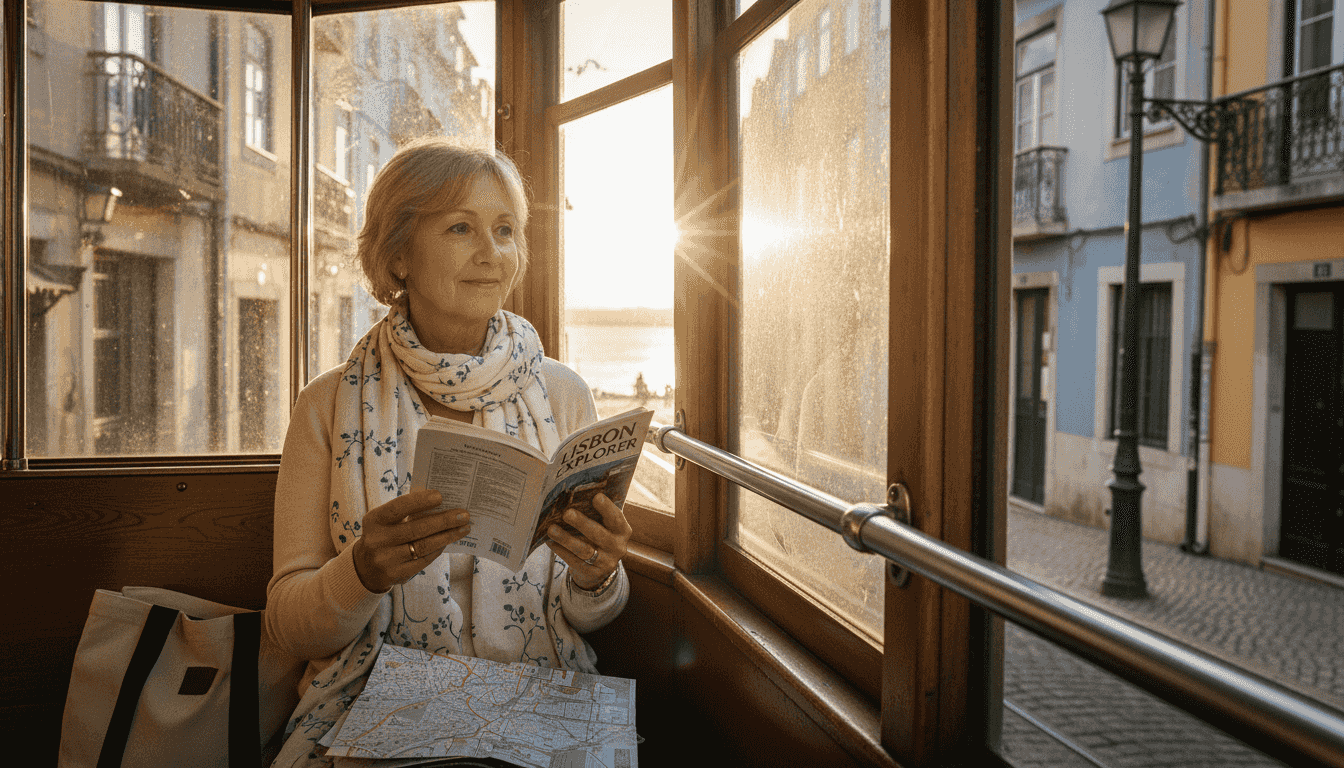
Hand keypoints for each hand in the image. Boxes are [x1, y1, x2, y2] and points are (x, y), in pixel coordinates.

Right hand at [351, 489, 471, 593]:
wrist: (365, 568)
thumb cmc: (383, 535)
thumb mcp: (385, 521)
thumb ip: (405, 511)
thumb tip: (439, 500)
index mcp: (374, 521)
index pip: (398, 508)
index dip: (419, 501)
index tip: (440, 496)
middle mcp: (377, 540)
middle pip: (416, 529)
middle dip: (444, 520)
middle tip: (464, 515)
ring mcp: (386, 560)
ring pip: (423, 546)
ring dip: (447, 536)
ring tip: (464, 528)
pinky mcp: (397, 574)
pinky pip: (424, 559)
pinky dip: (439, 548)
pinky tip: (449, 540)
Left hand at [545, 493, 630, 589]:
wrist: (600, 569)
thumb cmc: (600, 537)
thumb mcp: (605, 526)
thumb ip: (597, 514)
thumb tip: (575, 497)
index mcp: (622, 531)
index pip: (616, 518)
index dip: (607, 508)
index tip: (596, 496)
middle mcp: (617, 547)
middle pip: (598, 534)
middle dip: (582, 523)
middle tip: (567, 513)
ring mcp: (606, 562)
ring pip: (584, 550)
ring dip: (566, 538)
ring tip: (551, 529)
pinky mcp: (592, 573)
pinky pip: (574, 561)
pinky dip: (561, 550)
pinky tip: (550, 542)